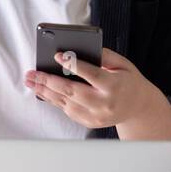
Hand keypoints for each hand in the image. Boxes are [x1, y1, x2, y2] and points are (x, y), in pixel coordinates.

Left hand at [23, 47, 157, 130]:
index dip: (74, 65)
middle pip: (72, 91)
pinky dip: (55, 100)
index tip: (58, 55)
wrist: (139, 107)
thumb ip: (103, 56)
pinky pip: (68, 110)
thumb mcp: (123, 64)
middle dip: (49, 81)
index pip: (91, 74)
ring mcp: (96, 115)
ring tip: (31, 81)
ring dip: (45, 91)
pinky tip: (44, 91)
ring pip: (66, 103)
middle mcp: (104, 103)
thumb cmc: (128, 81)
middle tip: (33, 73)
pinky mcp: (90, 122)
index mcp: (114, 85)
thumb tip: (78, 49)